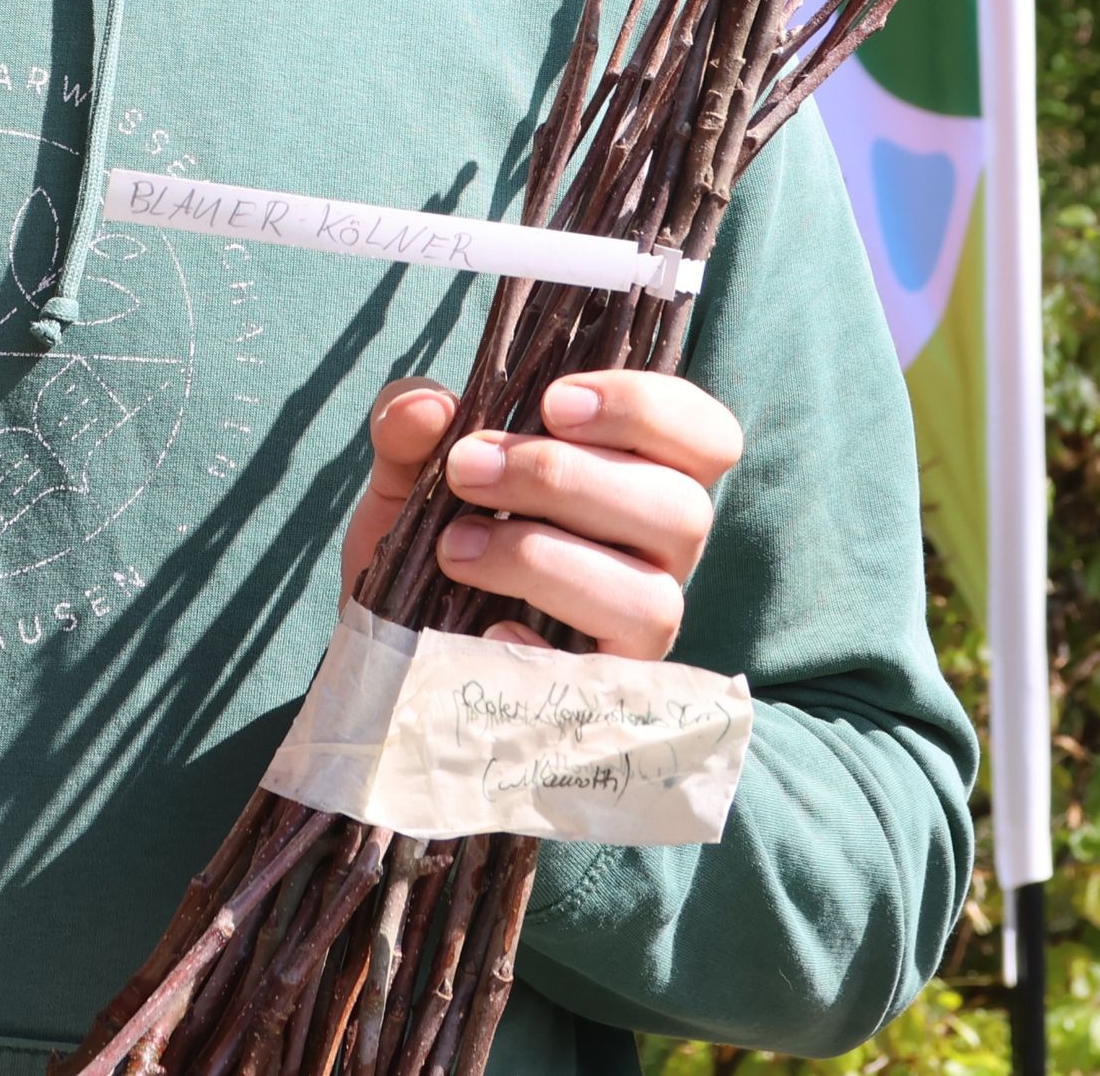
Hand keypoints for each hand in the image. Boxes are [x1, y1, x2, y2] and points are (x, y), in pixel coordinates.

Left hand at [342, 372, 744, 660]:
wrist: (391, 639)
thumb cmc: (433, 534)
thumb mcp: (408, 468)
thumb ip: (409, 424)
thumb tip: (427, 407)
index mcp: (642, 478)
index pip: (707, 438)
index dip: (648, 410)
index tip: (553, 403)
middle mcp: (660, 555)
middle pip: (683, 511)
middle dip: (566, 477)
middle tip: (467, 468)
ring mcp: (639, 631)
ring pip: (652, 598)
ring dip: (545, 559)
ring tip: (453, 546)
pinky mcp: (603, 697)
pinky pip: (602, 684)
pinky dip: (539, 650)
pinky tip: (484, 629)